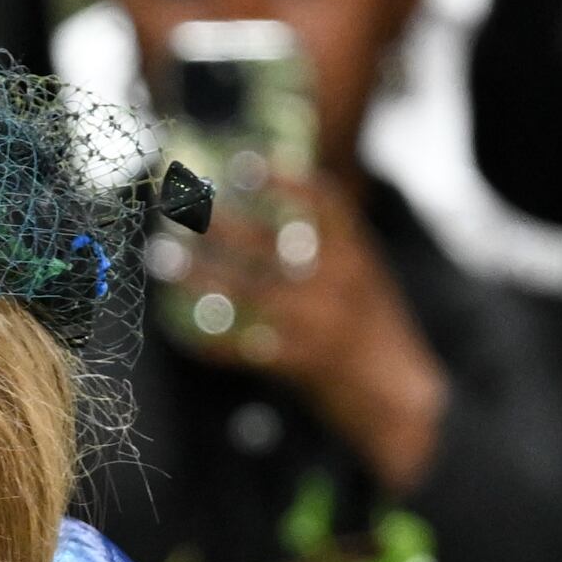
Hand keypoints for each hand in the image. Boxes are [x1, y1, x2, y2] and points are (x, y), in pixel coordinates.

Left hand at [149, 168, 447, 493]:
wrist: (400, 398)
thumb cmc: (377, 333)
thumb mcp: (366, 279)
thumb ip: (332, 249)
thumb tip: (282, 214)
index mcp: (356, 254)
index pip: (323, 201)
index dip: (285, 178)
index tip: (244, 162)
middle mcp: (338, 281)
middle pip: (267, 242)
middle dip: (217, 222)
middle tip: (175, 206)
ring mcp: (319, 322)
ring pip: (245, 291)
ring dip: (198, 274)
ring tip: (161, 258)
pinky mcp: (303, 362)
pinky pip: (244, 348)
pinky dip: (210, 341)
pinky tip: (180, 332)